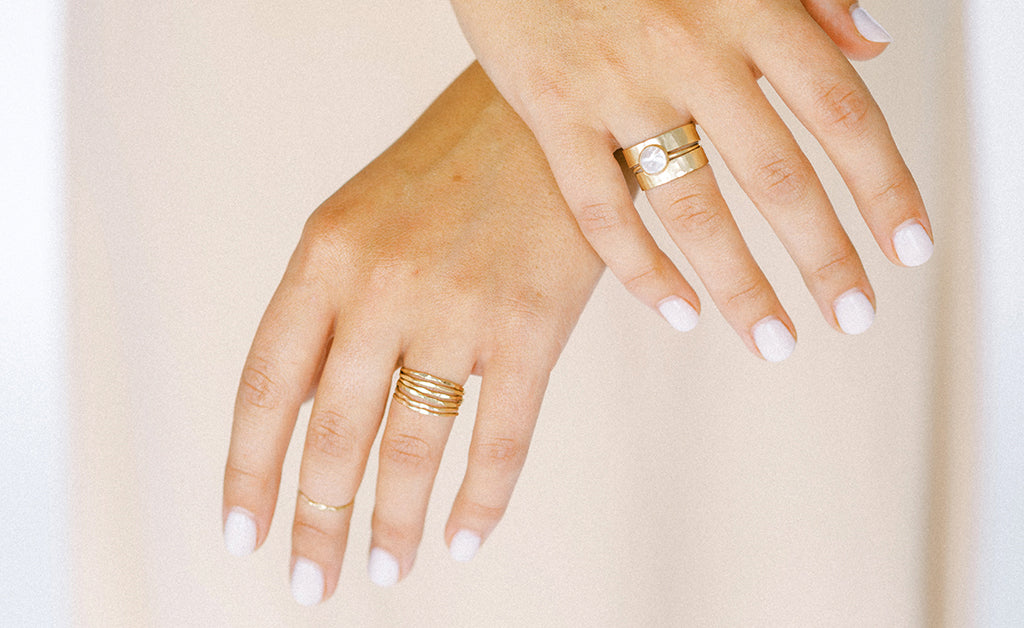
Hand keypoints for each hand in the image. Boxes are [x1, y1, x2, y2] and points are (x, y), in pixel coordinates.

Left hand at [222, 63, 603, 603]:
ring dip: (396, 523)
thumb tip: (306, 415)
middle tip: (312, 584)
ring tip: (387, 568)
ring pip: (413, 446)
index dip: (249, 470)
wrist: (541, 116)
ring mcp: (457, 308)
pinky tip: (465, 537)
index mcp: (325, 256)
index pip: (266, 385)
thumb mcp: (360, 217)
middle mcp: (382, 286)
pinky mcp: (530, 326)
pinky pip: (499, 437)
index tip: (245, 535)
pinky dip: (481, 499)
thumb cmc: (447, 171)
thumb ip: (328, 306)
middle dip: (318, 521)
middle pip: (334, 433)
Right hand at [449, 0, 932, 359]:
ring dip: (742, 286)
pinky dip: (641, 268)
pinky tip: (680, 312)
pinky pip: (599, 208)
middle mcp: (690, 45)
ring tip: (776, 341)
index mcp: (747, 1)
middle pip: (777, 175)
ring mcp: (617, 83)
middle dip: (825, 256)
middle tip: (853, 316)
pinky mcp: (551, 108)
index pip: (839, 111)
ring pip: (692, 208)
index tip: (908, 248)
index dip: (883, 186)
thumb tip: (874, 43)